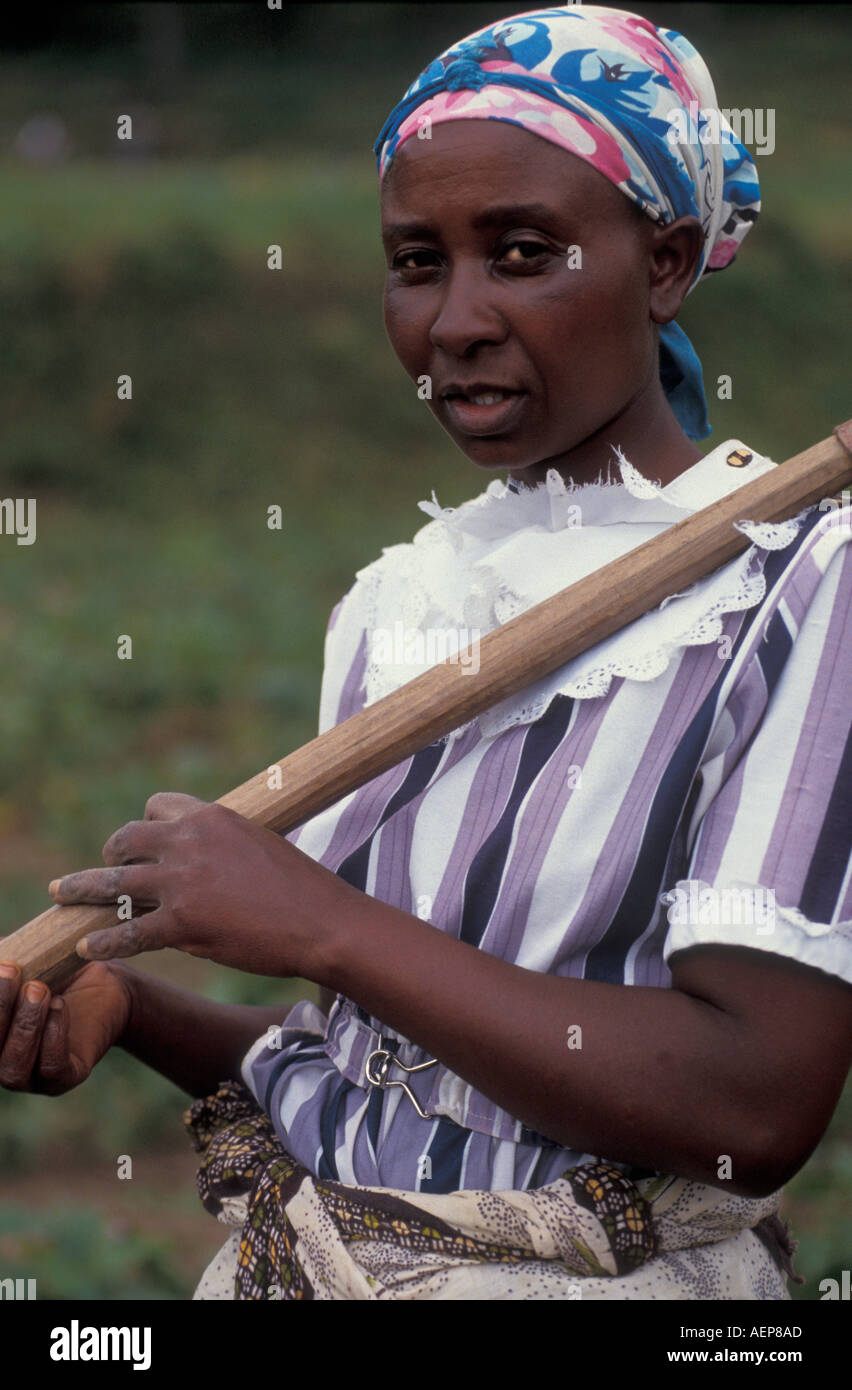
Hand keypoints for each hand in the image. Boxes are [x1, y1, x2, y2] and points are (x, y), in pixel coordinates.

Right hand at [0, 941, 132, 1094]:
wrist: (106, 985)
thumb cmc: (57, 973)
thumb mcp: (25, 961)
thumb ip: (2, 955)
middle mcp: (1, 1061)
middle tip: (11, 970)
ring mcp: (30, 1077)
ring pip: (14, 1065)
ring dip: (24, 1024)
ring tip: (40, 988)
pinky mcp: (64, 1079)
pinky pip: (51, 1068)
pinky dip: (52, 1036)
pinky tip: (58, 1006)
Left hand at [47, 792, 325, 977]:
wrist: (324, 921)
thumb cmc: (302, 888)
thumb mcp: (260, 843)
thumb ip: (225, 843)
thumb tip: (205, 858)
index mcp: (213, 817)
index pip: (158, 806)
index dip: (146, 825)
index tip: (143, 843)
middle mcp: (191, 842)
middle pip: (127, 837)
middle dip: (111, 853)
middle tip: (106, 869)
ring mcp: (183, 883)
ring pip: (114, 882)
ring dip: (83, 889)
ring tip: (63, 896)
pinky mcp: (184, 924)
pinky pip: (129, 932)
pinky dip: (105, 941)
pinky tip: (87, 948)